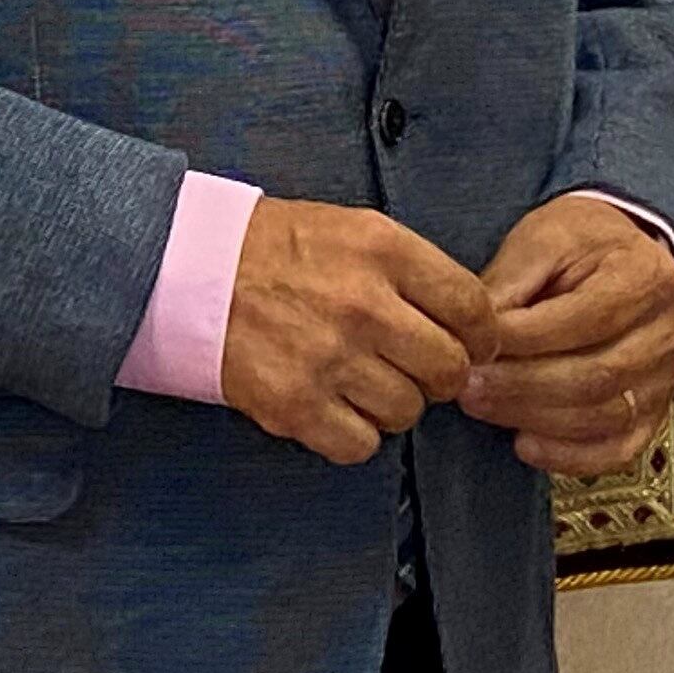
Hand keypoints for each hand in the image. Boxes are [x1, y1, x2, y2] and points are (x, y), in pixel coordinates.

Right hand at [218, 198, 497, 465]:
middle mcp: (363, 305)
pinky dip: (353, 432)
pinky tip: (333, 403)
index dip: (479, 335)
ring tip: (360, 378)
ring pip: (407, 411)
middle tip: (412, 366)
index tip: (468, 343)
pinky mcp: (296, 404)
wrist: (194, 269)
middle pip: (450, 370)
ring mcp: (330, 358)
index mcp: (383, 251)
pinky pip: (361, 444)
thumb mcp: (355, 228)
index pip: (473, 309)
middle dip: (438, 374)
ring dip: (392, 403)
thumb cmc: (280, 249)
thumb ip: (415, 271)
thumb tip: (471, 325)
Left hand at [453, 197, 673, 475]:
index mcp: (645, 276)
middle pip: (596, 375)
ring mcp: (666, 379)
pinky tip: (525, 444)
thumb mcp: (545, 237)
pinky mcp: (655, 414)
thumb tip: (478, 332)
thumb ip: (513, 280)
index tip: (473, 346)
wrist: (627, 259)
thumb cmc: (582, 245)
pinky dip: (570, 456)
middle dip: (522, 386)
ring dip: (535, 418)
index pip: (585, 318)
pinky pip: (618, 450)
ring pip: (604, 416)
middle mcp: (668, 332)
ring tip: (482, 405)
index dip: (524, 338)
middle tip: (467, 386)